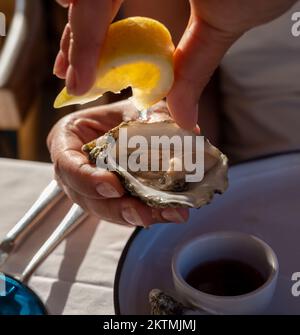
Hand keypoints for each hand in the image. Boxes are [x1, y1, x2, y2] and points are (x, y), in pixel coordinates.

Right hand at [47, 100, 188, 225]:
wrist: (117, 125)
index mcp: (66, 144)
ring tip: (168, 214)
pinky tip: (169, 212)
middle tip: (144, 213)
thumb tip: (188, 131)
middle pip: (88, 199)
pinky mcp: (109, 200)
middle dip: (118, 208)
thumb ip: (151, 115)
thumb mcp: (129, 108)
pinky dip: (147, 212)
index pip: (67, 166)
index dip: (88, 180)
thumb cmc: (115, 114)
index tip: (115, 187)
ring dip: (138, 215)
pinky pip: (124, 210)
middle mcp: (74, 173)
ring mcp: (90, 190)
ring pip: (108, 211)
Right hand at [54, 0, 295, 129]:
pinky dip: (103, 4)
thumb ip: (194, 68)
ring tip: (77, 54)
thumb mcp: (230, 21)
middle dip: (76, 36)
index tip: (76, 83)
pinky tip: (98, 20)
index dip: (83, 45)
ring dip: (85, 19)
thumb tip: (180, 117)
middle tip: (67, 73)